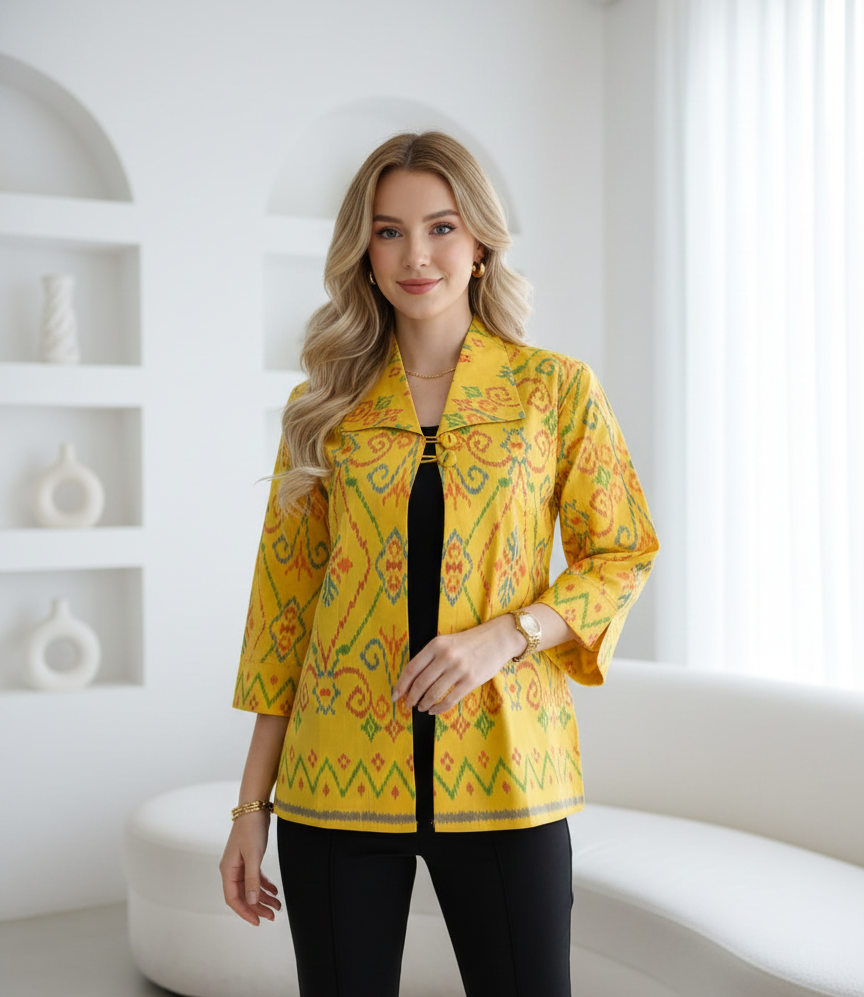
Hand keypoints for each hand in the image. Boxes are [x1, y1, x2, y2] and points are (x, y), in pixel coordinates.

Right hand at [219, 810, 281, 925]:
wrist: (254, 808)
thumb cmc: (250, 829)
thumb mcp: (253, 856)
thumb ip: (252, 880)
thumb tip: (252, 901)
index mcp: (228, 870)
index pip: (233, 899)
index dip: (245, 912)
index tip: (258, 921)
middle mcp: (232, 869)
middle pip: (243, 895)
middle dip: (257, 907)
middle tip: (272, 916)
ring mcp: (240, 864)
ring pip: (250, 887)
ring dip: (263, 898)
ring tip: (277, 906)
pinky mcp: (249, 858)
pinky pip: (255, 877)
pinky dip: (264, 885)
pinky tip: (275, 891)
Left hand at [391, 615, 524, 714]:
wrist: (497, 639)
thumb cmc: (468, 642)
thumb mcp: (446, 642)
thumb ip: (430, 657)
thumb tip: (411, 681)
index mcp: (436, 645)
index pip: (412, 668)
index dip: (401, 684)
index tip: (395, 695)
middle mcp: (445, 656)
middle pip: (420, 683)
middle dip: (411, 697)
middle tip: (408, 704)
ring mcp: (458, 669)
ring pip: (434, 693)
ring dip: (424, 704)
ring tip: (421, 707)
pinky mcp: (471, 680)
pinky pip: (450, 700)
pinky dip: (439, 708)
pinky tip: (434, 710)